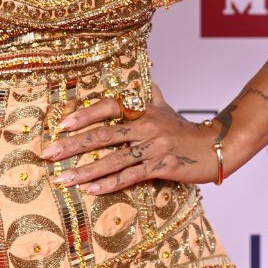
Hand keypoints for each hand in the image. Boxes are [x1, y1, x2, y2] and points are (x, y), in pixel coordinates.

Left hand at [36, 82, 219, 192]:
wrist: (217, 146)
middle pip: (105, 135)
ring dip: (86, 171)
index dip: (85, 115)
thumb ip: (148, 95)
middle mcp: (148, 125)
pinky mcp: (163, 165)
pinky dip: (110, 184)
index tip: (61, 126)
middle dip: (74, 146)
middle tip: (49, 154)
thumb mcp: (166, 108)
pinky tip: (92, 191)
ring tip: (64, 179)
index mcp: (145, 110)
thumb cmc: (186, 130)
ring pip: (115, 159)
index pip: (109, 107)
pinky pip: (131, 176)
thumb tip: (140, 77)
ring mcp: (155, 146)